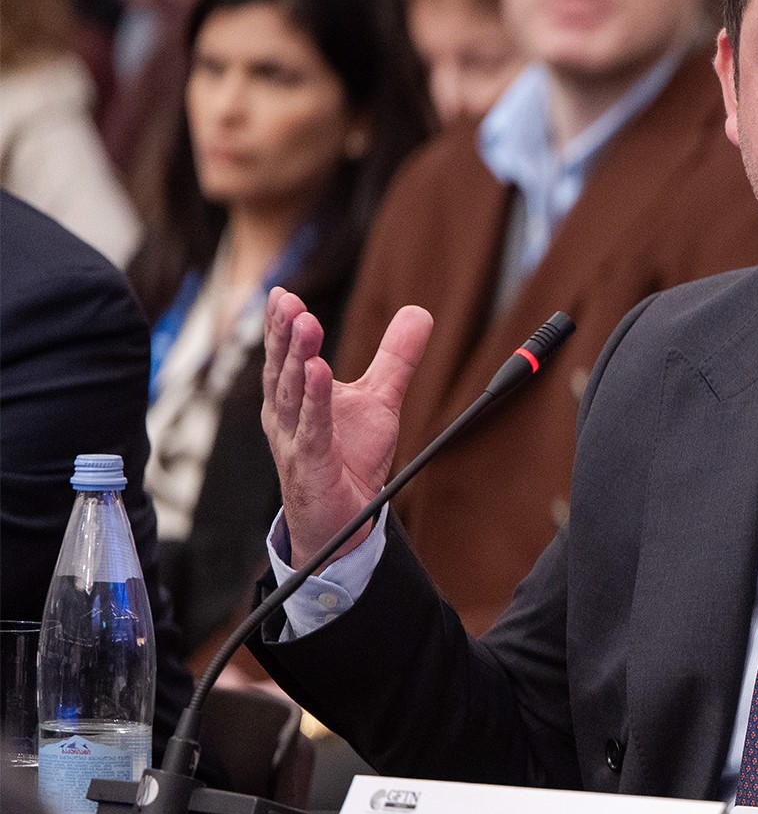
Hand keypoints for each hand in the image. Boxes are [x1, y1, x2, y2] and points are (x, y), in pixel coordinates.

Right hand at [261, 287, 431, 563]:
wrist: (345, 521)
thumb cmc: (350, 458)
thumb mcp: (379, 400)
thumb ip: (396, 358)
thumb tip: (419, 312)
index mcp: (295, 397)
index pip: (286, 355)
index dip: (282, 325)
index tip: (283, 292)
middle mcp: (287, 416)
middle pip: (283, 369)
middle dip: (285, 334)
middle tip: (289, 300)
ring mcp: (295, 441)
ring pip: (292, 395)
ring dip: (298, 358)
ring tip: (305, 324)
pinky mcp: (311, 465)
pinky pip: (312, 429)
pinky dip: (315, 400)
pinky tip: (317, 372)